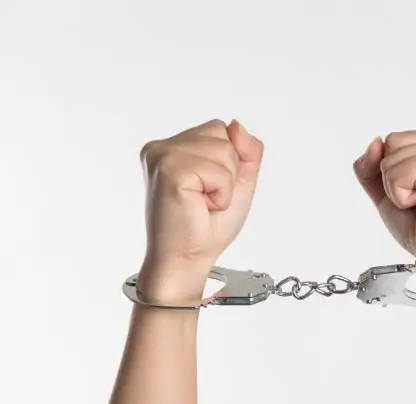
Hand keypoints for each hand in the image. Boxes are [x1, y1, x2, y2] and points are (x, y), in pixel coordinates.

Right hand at [136, 119, 263, 301]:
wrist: (188, 258)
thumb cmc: (207, 226)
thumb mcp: (239, 181)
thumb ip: (246, 150)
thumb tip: (237, 126)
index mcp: (173, 147)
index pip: (220, 129)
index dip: (230, 161)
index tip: (210, 188)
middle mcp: (163, 147)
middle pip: (222, 133)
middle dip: (228, 170)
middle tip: (206, 197)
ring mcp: (162, 155)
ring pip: (223, 150)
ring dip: (224, 183)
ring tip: (203, 201)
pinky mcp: (169, 169)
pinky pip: (218, 170)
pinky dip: (220, 192)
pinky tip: (200, 204)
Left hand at [353, 130, 415, 257]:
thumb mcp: (389, 192)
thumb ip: (373, 166)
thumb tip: (375, 143)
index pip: (396, 140)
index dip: (393, 172)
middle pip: (392, 142)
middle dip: (394, 178)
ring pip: (391, 157)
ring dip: (397, 189)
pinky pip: (396, 173)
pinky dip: (401, 196)